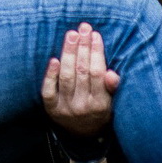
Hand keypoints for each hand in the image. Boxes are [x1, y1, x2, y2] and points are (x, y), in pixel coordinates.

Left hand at [42, 22, 120, 136]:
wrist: (81, 135)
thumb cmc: (98, 110)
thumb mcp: (111, 102)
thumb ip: (111, 88)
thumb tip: (112, 74)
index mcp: (101, 104)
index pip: (98, 73)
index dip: (96, 52)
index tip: (95, 34)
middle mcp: (82, 105)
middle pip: (82, 71)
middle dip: (83, 47)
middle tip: (83, 28)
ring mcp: (65, 107)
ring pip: (67, 76)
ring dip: (68, 53)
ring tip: (71, 35)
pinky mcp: (50, 107)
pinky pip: (49, 90)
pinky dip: (51, 75)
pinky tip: (53, 59)